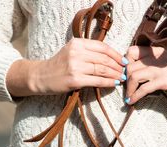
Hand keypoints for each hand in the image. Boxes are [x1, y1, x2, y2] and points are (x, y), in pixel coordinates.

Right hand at [6, 38, 127, 96]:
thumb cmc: (59, 66)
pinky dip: (108, 82)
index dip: (116, 54)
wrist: (41, 77)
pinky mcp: (75, 80)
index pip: (102, 47)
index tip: (124, 61)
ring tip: (122, 78)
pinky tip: (114, 84)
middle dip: (118, 66)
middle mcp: (77, 52)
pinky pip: (97, 80)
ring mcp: (75, 66)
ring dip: (115, 75)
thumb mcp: (72, 52)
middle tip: (125, 72)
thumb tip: (110, 58)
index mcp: (78, 43)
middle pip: (104, 59)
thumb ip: (88, 52)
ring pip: (102, 69)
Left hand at [125, 46, 166, 103]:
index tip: (126, 74)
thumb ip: (151, 63)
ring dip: (128, 89)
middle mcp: (155, 58)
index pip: (131, 51)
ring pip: (134, 76)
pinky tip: (132, 101)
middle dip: (125, 79)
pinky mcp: (163, 81)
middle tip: (127, 89)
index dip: (125, 63)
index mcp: (155, 51)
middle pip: (130, 66)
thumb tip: (135, 70)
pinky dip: (135, 96)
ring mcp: (159, 69)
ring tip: (128, 96)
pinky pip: (143, 89)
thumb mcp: (165, 63)